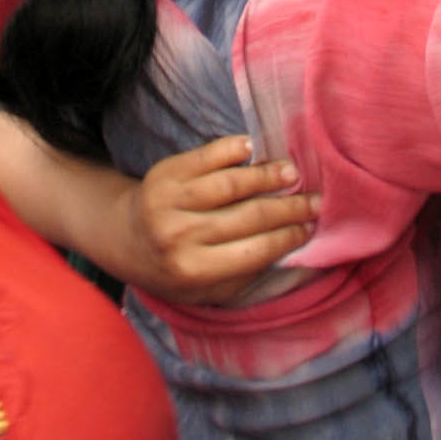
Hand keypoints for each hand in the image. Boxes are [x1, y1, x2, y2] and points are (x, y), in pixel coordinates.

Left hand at [121, 135, 319, 306]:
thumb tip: (290, 248)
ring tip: (292, 171)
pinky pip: (205, 156)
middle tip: (315, 200)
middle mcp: (180, 236)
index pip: (253, 252)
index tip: (310, 228)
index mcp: (193, 270)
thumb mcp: (205, 291)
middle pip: (247, 217)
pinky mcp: (165, 172)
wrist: (125, 238)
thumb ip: (243, 274)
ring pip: (230, 184)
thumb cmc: (174, 268)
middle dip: (288, 208)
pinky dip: (232, 149)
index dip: (287, 238)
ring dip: (266, 176)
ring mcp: (170, 201)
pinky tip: (254, 148)